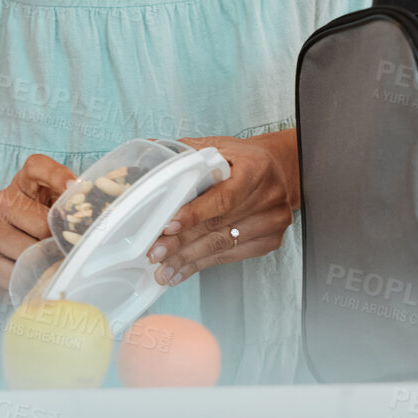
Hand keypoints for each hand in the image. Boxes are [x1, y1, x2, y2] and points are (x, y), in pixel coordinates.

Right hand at [0, 153, 75, 291]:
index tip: (75, 186)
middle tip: (66, 249)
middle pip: (44, 223)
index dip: (57, 176)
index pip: (37, 168)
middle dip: (59, 240)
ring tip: (50, 262)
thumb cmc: (31, 222)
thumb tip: (100, 212)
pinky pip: (15, 270)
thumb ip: (69, 202)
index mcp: (23, 182)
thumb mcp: (49, 204)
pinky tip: (34, 272)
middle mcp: (2, 200)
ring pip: (31, 250)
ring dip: (46, 261)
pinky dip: (30, 275)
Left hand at [146, 131, 298, 286]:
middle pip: (219, 225)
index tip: (168, 226)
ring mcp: (273, 221)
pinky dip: (203, 264)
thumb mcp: (216, 146)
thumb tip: (141, 161)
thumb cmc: (241, 159)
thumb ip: (183, 154)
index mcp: (255, 168)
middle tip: (155, 253)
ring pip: (223, 245)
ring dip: (189, 259)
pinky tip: (182, 270)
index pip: (223, 198)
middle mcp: (269, 196)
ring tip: (163, 269)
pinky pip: (231, 255)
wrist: (276, 171)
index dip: (194, 214)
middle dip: (183, 242)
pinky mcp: (270, 240)